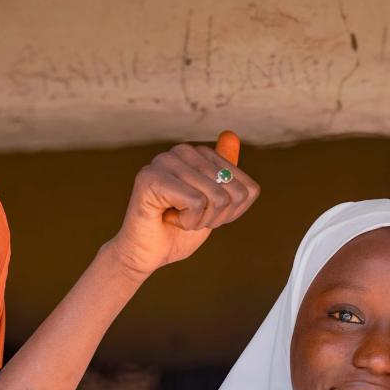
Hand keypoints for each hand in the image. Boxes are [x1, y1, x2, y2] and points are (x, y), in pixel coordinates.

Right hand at [102, 131, 258, 279]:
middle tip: (188, 220)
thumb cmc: (176, 233)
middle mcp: (182, 151)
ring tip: (176, 218)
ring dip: (199, 220)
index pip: (246, 189)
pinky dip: (187, 221)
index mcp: (199, 154)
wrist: (143, 255)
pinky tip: (168, 218)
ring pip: (216, 197)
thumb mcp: (212, 207)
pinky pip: (197, 202)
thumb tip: (232, 133)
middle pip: (233, 193)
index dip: (230, 215)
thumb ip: (227, 177)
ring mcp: (165, 161)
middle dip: (214, 218)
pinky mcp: (152, 177)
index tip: (204, 217)